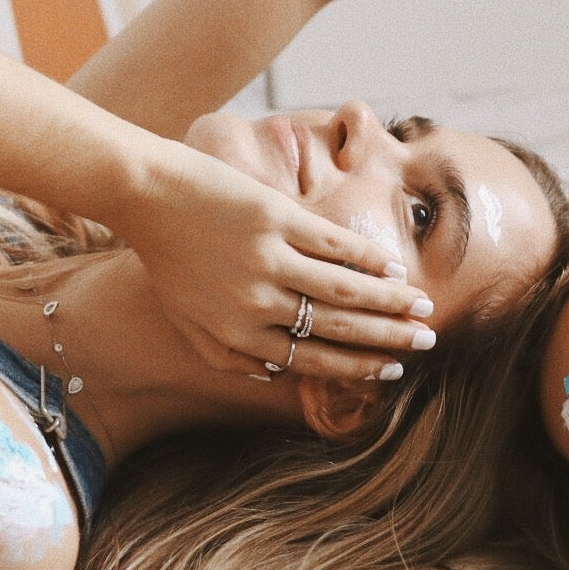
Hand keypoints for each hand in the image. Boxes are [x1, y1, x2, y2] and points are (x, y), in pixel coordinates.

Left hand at [121, 140, 433, 381]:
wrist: (144, 193)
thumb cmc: (164, 257)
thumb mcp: (185, 320)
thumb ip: (225, 356)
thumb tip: (273, 376)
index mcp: (237, 334)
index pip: (311, 359)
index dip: (357, 367)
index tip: (390, 370)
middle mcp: (257, 304)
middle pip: (338, 329)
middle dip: (387, 340)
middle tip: (424, 343)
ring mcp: (269, 260)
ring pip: (345, 291)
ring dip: (390, 302)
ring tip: (422, 308)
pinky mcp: (276, 219)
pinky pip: (335, 246)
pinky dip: (369, 259)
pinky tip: (394, 268)